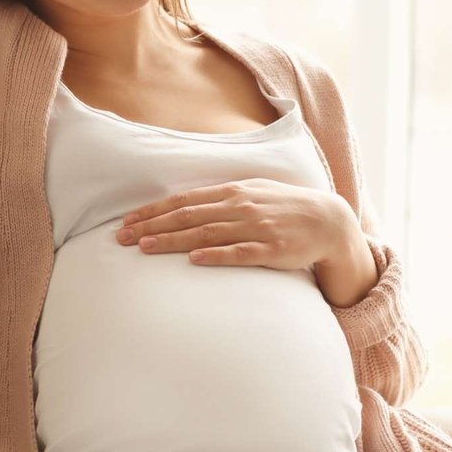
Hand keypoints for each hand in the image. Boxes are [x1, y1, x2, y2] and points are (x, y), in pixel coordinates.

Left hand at [115, 178, 353, 272]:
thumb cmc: (283, 207)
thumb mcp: (252, 193)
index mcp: (233, 192)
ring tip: (146, 248)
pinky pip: (240, 253)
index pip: (184, 201)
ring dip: (174, 241)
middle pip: (189, 216)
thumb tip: (184, 206)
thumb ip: (220, 199)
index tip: (127, 221)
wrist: (327, 221)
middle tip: (123, 238)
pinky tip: (195, 259)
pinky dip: (216, 255)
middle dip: (153, 226)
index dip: (154, 211)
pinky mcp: (272, 249)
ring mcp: (256, 227)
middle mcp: (241, 206)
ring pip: (207, 234)